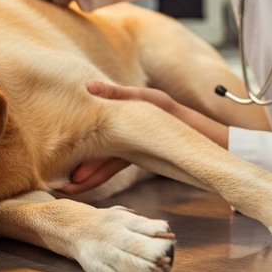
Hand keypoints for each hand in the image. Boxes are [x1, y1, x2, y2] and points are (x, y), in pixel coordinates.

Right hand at [61, 81, 230, 194]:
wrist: (210, 143)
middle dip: (79, 160)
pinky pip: (116, 162)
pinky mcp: (140, 153)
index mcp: (126, 108)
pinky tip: (87, 182)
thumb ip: (122, 95)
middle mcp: (126, 125)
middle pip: (96, 143)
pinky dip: (102, 172)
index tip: (61, 147)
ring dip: (88, 171)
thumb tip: (89, 86)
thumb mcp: (153, 102)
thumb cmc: (182, 118)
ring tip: (70, 185)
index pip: (95, 124)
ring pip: (103, 156)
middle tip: (62, 177)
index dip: (79, 137)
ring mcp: (132, 140)